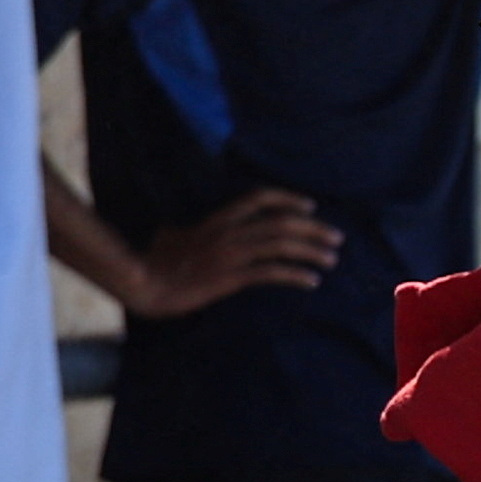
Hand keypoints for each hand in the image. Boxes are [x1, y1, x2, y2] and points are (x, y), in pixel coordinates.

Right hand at [111, 191, 341, 320]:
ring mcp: (230, 254)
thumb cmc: (153, 262)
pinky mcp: (230, 278)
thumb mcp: (171, 236)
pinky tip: (312, 281)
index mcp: (217, 220)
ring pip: (281, 245)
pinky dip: (295, 275)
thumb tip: (178, 229)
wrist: (143, 284)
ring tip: (331, 259)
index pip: (258, 198)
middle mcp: (227, 232)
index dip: (287, 199)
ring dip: (311, 252)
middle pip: (280, 222)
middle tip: (337, 238)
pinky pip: (271, 273)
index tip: (310, 205)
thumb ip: (186, 230)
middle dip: (314, 229)